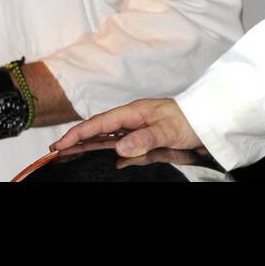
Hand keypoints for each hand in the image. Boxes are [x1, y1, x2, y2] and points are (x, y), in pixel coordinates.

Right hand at [50, 98, 202, 157]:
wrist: (208, 120)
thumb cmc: (190, 120)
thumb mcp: (168, 130)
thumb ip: (145, 138)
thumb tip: (121, 147)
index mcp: (135, 111)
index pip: (101, 123)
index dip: (79, 133)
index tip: (60, 144)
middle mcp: (133, 118)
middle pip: (98, 129)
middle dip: (76, 138)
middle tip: (56, 150)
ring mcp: (137, 127)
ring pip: (106, 136)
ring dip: (87, 143)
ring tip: (68, 152)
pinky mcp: (143, 136)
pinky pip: (118, 142)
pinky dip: (103, 148)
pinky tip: (96, 154)